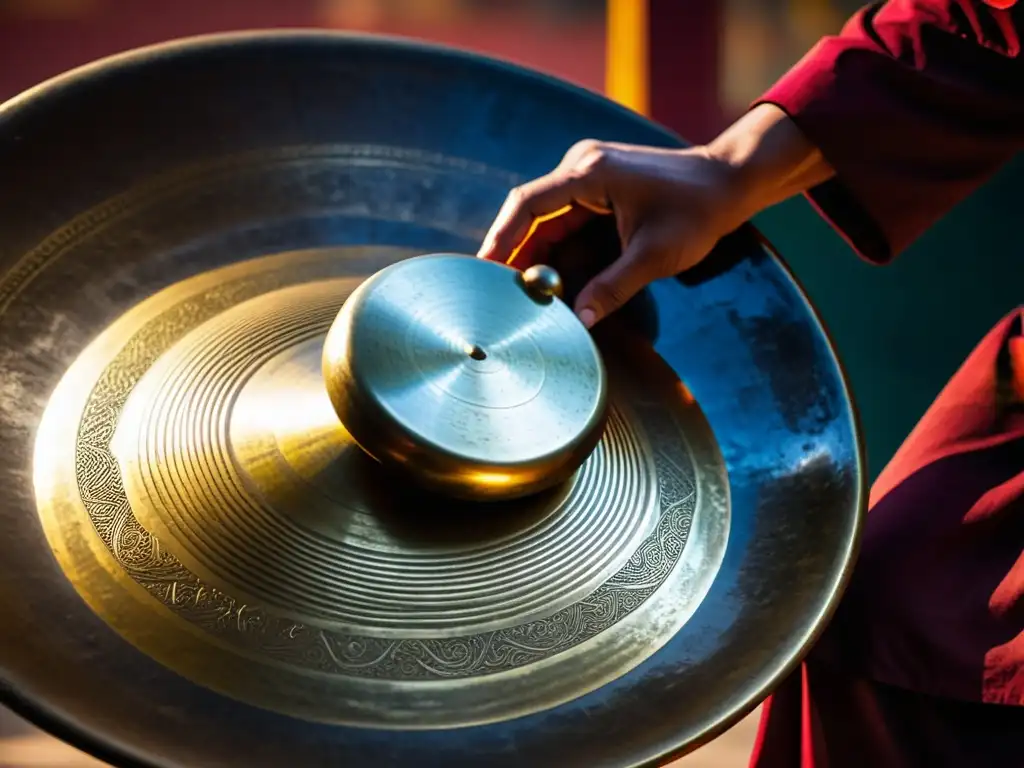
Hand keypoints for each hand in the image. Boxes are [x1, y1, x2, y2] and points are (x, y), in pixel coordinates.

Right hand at [476, 105, 831, 327]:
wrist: (727, 183)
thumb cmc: (697, 212)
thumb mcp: (654, 255)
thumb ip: (612, 288)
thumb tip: (579, 323)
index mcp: (590, 172)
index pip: (527, 204)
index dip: (501, 238)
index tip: (482, 270)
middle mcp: (582, 166)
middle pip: (529, 213)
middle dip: (511, 253)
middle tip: (490, 291)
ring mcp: (588, 174)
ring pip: (542, 218)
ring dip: (529, 253)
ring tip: (511, 291)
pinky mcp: (596, 187)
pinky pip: (560, 218)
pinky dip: (549, 247)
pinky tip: (541, 278)